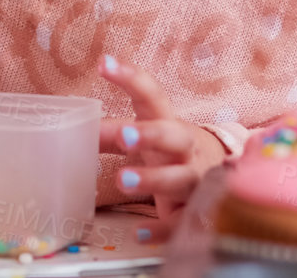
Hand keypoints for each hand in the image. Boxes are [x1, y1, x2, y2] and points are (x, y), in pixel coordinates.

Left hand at [98, 55, 227, 236]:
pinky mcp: (194, 211)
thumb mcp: (149, 135)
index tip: (104, 63)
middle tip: (123, 135)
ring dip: (152, 179)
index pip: (152, 95)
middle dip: (150, 134)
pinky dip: (161, 228)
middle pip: (173, 136)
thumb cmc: (172, 150)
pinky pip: (179, 222)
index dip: (130, 79)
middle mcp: (185, 149)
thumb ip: (117, 131)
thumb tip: (79, 127)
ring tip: (122, 180)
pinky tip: (140, 234)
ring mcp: (194, 180)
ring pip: (178, 178)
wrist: (218, 174)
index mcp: (170, 123)